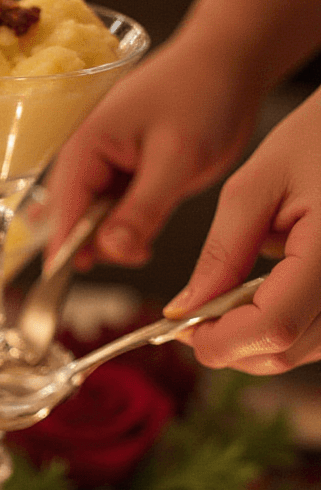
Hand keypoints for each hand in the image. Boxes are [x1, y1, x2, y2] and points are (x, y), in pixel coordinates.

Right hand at [46, 31, 260, 266]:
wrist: (230, 61)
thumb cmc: (203, 92)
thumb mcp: (177, 157)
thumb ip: (142, 208)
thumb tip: (110, 250)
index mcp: (86, 146)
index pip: (62, 209)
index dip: (61, 248)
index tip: (59, 285)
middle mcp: (88, 158)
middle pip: (74, 220)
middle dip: (98, 245)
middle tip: (140, 250)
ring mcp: (106, 168)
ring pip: (96, 223)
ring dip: (116, 240)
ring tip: (147, 236)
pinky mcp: (127, 176)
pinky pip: (116, 215)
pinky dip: (129, 231)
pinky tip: (146, 235)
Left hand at [164, 85, 320, 370]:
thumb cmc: (319, 136)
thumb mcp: (257, 183)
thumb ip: (221, 252)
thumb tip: (185, 309)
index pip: (272, 328)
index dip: (220, 339)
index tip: (181, 326)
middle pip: (283, 351)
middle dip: (229, 344)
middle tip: (193, 315)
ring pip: (298, 352)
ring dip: (253, 340)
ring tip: (228, 297)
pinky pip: (314, 336)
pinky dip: (278, 329)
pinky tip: (261, 295)